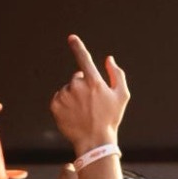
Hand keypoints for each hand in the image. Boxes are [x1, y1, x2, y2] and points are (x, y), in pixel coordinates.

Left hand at [50, 35, 129, 154]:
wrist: (94, 141)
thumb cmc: (110, 119)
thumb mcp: (122, 96)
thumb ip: (117, 74)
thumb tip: (109, 59)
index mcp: (93, 82)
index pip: (84, 59)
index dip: (78, 46)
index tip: (72, 38)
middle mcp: (77, 86)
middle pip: (77, 78)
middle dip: (83, 86)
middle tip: (92, 104)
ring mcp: (65, 95)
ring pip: (68, 89)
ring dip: (74, 97)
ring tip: (83, 112)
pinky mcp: (55, 105)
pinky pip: (59, 99)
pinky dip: (65, 105)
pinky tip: (74, 115)